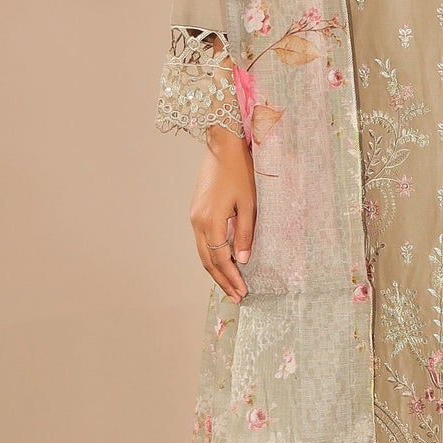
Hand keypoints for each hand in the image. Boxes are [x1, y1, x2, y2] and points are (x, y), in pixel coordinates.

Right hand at [190, 126, 255, 299]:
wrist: (222, 146)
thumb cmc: (240, 171)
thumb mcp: (249, 204)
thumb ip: (244, 233)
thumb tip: (242, 260)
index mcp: (210, 221)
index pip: (220, 259)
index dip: (231, 277)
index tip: (242, 292)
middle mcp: (197, 222)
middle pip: (207, 261)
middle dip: (222, 280)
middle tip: (236, 296)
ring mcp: (194, 217)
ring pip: (203, 252)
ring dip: (216, 270)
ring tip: (230, 284)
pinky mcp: (196, 211)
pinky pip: (202, 241)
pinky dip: (212, 255)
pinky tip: (223, 261)